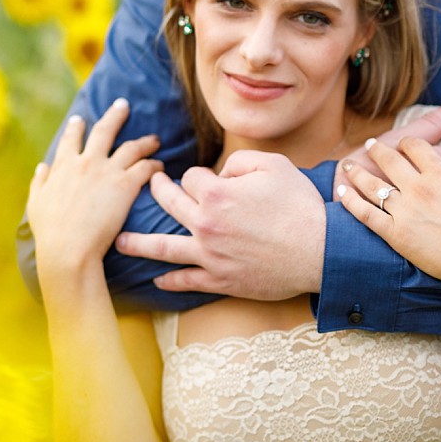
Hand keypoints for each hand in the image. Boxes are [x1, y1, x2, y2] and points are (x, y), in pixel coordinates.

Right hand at [27, 98, 162, 284]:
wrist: (69, 249)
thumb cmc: (50, 232)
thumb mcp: (36, 204)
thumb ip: (40, 182)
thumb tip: (43, 166)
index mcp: (63, 166)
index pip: (71, 139)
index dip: (76, 128)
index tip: (79, 119)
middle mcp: (86, 162)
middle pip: (104, 130)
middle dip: (116, 115)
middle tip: (124, 105)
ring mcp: (107, 172)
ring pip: (131, 147)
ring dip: (145, 141)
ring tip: (154, 139)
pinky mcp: (126, 185)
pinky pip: (146, 168)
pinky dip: (154, 165)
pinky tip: (160, 166)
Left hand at [116, 149, 324, 299]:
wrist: (321, 251)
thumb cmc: (299, 205)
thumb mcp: (273, 165)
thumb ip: (238, 160)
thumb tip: (220, 173)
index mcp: (215, 194)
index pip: (190, 177)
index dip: (199, 174)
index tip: (212, 179)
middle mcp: (205, 224)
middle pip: (168, 204)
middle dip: (156, 191)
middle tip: (149, 187)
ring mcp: (210, 255)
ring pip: (162, 248)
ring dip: (138, 243)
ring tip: (119, 242)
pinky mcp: (220, 280)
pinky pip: (187, 281)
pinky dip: (169, 281)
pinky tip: (157, 280)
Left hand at [335, 137, 440, 298]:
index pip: (415, 147)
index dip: (405, 143)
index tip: (400, 143)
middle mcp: (420, 188)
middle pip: (389, 159)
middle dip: (376, 149)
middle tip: (367, 146)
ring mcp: (406, 210)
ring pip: (372, 184)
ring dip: (357, 172)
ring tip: (347, 166)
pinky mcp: (396, 234)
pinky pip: (366, 213)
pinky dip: (351, 201)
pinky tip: (342, 192)